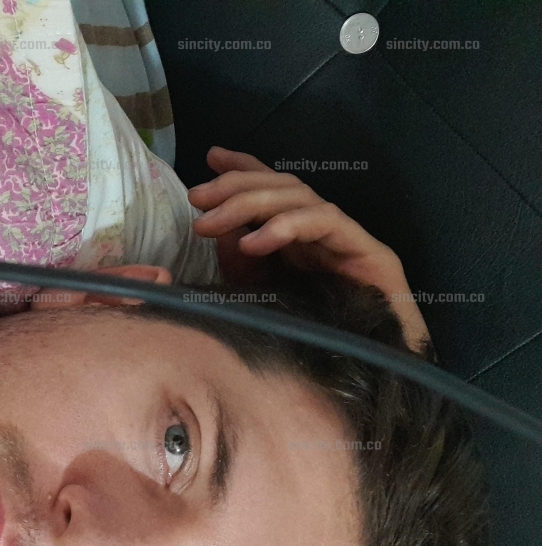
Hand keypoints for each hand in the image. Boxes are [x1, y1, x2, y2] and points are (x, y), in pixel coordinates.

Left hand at [188, 147, 428, 350]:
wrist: (367, 367)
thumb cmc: (315, 335)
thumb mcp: (260, 294)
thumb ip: (239, 263)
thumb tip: (217, 229)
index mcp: (300, 237)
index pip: (273, 189)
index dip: (243, 169)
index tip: (208, 158)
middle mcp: (324, 230)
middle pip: (281, 186)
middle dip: (234, 187)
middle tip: (197, 199)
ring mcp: (347, 237)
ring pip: (299, 197)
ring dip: (250, 204)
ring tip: (212, 222)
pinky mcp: (369, 251)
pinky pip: (325, 222)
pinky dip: (286, 225)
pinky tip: (254, 241)